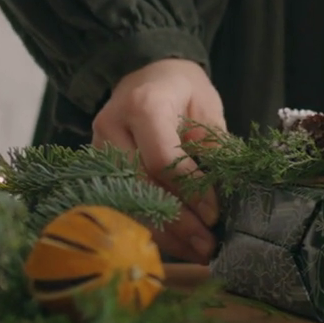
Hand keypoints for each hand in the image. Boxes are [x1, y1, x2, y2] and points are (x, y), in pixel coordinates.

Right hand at [91, 58, 225, 262]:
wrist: (146, 71)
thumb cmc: (182, 88)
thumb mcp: (206, 106)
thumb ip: (214, 146)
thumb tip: (228, 193)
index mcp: (143, 105)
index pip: (162, 159)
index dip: (189, 190)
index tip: (214, 215)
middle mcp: (112, 128)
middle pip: (140, 185)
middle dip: (176, 221)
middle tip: (207, 246)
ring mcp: (96, 149)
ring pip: (127, 201)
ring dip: (163, 232)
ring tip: (196, 252)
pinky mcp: (95, 167)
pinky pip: (122, 203)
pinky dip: (150, 225)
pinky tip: (175, 243)